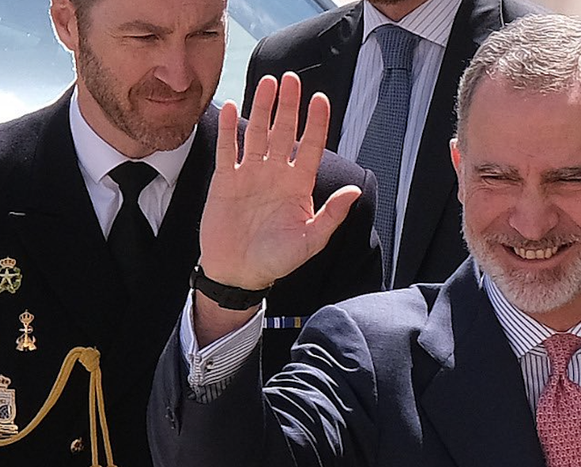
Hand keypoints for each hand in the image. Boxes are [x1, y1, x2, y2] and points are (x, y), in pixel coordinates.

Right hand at [199, 72, 361, 290]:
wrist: (237, 273)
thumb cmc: (276, 260)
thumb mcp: (309, 241)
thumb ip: (332, 215)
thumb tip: (355, 192)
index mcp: (299, 185)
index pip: (312, 146)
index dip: (316, 123)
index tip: (320, 99)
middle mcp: (276, 174)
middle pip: (284, 132)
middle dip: (289, 106)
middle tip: (291, 79)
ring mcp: (250, 174)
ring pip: (258, 133)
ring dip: (262, 109)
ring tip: (267, 83)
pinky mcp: (226, 180)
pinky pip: (228, 149)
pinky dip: (228, 129)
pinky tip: (230, 106)